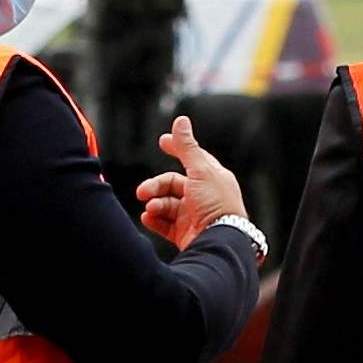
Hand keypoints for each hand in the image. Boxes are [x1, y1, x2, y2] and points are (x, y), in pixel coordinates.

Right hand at [136, 116, 248, 247]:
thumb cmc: (216, 204)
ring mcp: (194, 216)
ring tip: (151, 207)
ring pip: (167, 204)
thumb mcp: (200, 170)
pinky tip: (147, 217)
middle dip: (156, 186)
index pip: (193, 159)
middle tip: (143, 191)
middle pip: (173, 184)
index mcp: (212, 178)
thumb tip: (181, 121)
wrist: (219, 242)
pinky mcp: (186, 234)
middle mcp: (204, 196)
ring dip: (155, 203)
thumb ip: (187, 146)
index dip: (178, 149)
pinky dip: (154, 220)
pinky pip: (165, 224)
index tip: (163, 141)